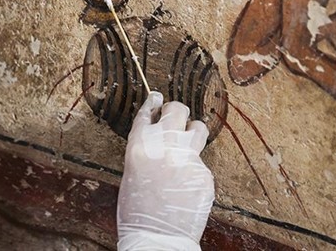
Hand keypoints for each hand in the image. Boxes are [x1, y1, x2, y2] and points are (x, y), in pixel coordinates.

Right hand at [117, 92, 214, 249]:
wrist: (158, 237)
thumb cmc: (137, 210)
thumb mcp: (131, 172)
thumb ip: (144, 148)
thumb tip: (155, 134)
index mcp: (140, 145)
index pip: (148, 112)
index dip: (153, 102)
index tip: (157, 98)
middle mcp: (165, 146)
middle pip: (177, 110)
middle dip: (176, 112)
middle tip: (174, 118)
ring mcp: (188, 159)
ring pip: (199, 128)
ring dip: (193, 132)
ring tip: (187, 143)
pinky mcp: (205, 174)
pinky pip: (202, 162)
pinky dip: (194, 168)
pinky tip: (185, 182)